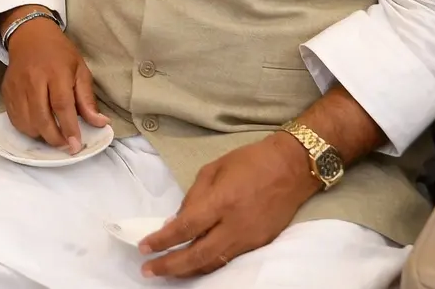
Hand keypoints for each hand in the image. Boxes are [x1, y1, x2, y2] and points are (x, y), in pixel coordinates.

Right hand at [0, 11, 109, 153]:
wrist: (29, 35)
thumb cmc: (59, 53)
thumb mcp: (80, 69)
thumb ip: (87, 98)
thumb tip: (100, 123)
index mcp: (56, 72)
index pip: (62, 105)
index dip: (69, 128)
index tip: (76, 146)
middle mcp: (33, 79)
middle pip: (41, 118)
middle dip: (54, 138)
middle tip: (65, 146)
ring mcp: (17, 86)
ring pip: (26, 122)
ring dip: (40, 135)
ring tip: (52, 135)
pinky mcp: (6, 90)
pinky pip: (14, 118)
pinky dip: (27, 128)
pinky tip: (38, 126)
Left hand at [139, 132, 318, 277]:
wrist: (291, 168)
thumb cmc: (248, 161)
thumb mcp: (212, 169)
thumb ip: (193, 198)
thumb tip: (176, 222)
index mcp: (220, 201)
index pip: (185, 228)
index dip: (163, 240)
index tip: (144, 247)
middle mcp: (234, 226)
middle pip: (198, 255)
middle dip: (170, 266)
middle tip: (148, 270)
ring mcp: (249, 239)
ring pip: (214, 264)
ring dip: (188, 271)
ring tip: (167, 272)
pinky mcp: (260, 244)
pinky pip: (229, 260)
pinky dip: (209, 265)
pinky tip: (195, 265)